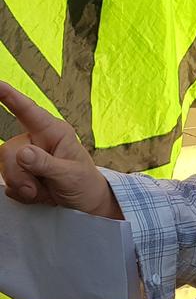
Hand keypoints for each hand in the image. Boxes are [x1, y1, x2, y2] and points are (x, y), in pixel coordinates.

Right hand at [0, 82, 122, 218]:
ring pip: (5, 166)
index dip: (10, 96)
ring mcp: (27, 157)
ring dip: (21, 185)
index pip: (28, 110)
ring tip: (41, 192)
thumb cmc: (84, 182)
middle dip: (18, 174)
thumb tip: (23, 153)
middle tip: (35, 189)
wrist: (85, 202)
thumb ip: (46, 163)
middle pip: (9, 150)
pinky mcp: (21, 173)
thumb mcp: (70, 174)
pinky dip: (21, 193)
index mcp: (53, 132)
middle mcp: (37, 140)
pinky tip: (38, 194)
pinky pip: (8, 183)